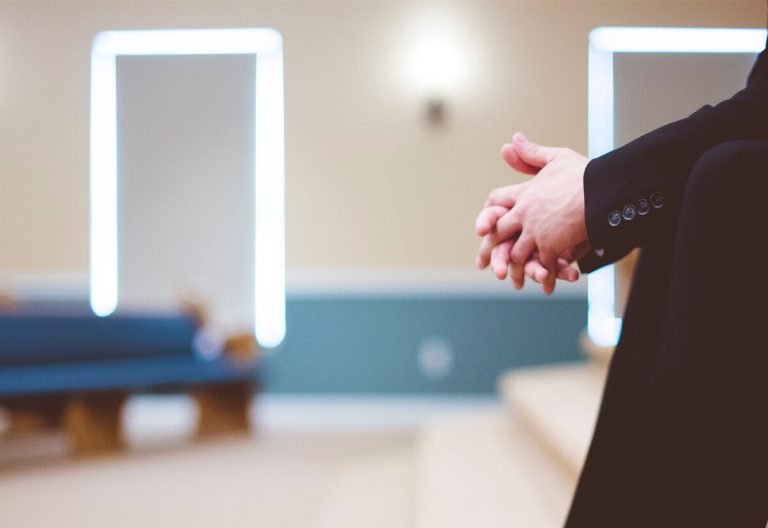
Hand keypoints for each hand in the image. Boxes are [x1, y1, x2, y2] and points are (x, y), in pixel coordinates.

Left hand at [476, 133, 588, 292]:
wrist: (604, 191)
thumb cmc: (585, 174)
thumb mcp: (556, 158)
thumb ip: (532, 153)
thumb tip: (512, 140)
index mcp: (524, 193)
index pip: (495, 202)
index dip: (488, 214)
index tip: (482, 227)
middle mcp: (524, 213)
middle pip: (498, 233)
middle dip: (491, 250)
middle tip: (484, 264)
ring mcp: (536, 231)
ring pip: (517, 254)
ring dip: (516, 270)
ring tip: (515, 281)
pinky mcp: (551, 246)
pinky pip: (543, 266)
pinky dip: (545, 278)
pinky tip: (545, 287)